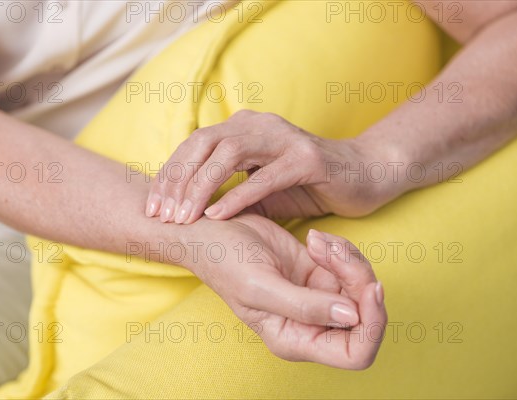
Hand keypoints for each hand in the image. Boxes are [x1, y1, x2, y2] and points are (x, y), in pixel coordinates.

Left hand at [146, 110, 401, 223]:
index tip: (153, 207)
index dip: (170, 175)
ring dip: (201, 187)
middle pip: (203, 144)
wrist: (364, 175)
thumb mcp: (260, 189)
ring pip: (229, 155)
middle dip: (177, 180)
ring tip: (184, 217)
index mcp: (242, 128)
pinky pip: (265, 177)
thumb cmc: (307, 185)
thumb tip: (189, 211)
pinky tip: (217, 216)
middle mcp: (258, 125)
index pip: (194, 146)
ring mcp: (283, 138)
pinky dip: (239, 196)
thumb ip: (228, 192)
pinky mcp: (307, 158)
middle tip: (161, 214)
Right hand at [186, 214, 386, 368]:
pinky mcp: (319, 274)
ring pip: (361, 287)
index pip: (355, 354)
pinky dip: (341, 249)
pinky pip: (349, 266)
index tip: (369, 288)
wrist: (213, 233)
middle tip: (333, 252)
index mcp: (295, 340)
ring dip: (348, 259)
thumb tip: (352, 317)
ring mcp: (318, 299)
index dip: (372, 325)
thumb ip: (305, 306)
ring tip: (317, 241)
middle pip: (366, 316)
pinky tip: (316, 238)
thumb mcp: (259, 286)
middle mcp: (311, 325)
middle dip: (360, 280)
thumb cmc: (225, 263)